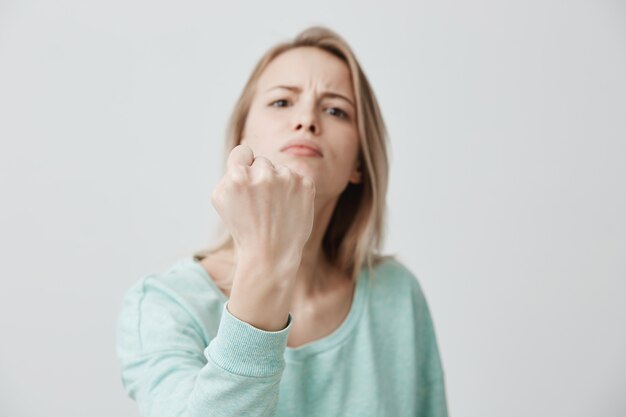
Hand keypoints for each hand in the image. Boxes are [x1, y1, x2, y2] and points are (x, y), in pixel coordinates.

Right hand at [211, 144, 315, 268]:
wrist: (271, 256)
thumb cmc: (243, 229)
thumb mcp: (221, 200)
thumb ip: (230, 171)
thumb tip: (246, 149)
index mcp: (237, 177)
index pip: (242, 152)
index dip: (243, 165)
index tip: (246, 181)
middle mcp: (262, 175)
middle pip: (262, 162)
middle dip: (261, 178)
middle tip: (261, 206)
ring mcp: (286, 179)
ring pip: (281, 170)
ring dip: (279, 184)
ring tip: (275, 210)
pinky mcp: (306, 184)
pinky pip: (297, 177)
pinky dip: (294, 191)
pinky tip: (289, 209)